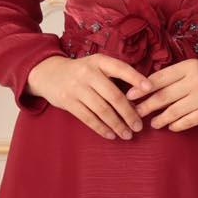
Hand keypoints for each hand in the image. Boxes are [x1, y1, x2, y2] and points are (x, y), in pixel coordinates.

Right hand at [26, 52, 153, 139]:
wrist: (48, 73)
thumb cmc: (81, 72)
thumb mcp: (96, 66)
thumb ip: (114, 77)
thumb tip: (139, 97)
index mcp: (99, 61)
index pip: (121, 68)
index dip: (136, 78)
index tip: (149, 89)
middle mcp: (88, 73)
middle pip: (113, 96)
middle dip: (129, 113)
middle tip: (139, 126)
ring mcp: (76, 88)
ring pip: (102, 110)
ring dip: (117, 124)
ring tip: (127, 134)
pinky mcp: (67, 101)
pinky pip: (88, 118)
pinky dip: (101, 128)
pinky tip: (111, 135)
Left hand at [131, 60, 197, 130]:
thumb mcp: (196, 69)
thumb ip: (175, 75)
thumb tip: (148, 86)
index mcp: (189, 67)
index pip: (159, 78)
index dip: (141, 88)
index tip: (129, 96)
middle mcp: (195, 81)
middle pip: (163, 96)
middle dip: (145, 106)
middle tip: (134, 113)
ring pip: (173, 111)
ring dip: (159, 119)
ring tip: (152, 123)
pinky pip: (187, 121)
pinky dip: (176, 125)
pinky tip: (170, 127)